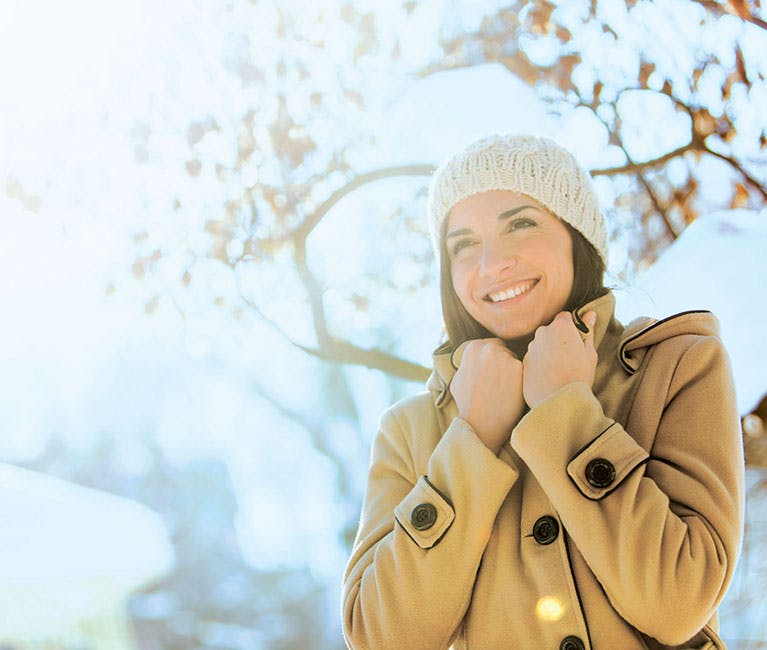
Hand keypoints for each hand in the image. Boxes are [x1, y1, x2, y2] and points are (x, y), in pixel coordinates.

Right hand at [450, 338, 525, 454]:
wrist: (480, 424)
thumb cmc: (468, 404)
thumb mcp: (457, 379)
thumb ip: (467, 364)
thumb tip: (471, 359)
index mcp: (473, 347)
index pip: (491, 346)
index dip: (494, 362)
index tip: (493, 376)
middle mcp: (488, 347)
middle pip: (505, 350)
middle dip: (504, 364)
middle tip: (500, 384)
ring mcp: (504, 356)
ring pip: (515, 360)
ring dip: (513, 372)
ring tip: (505, 391)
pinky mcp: (518, 367)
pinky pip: (525, 371)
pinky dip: (521, 381)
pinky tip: (513, 394)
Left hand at [522, 311, 597, 408]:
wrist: (558, 401)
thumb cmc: (578, 377)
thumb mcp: (589, 353)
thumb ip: (588, 331)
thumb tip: (590, 314)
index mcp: (561, 327)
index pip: (565, 317)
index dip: (572, 327)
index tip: (576, 340)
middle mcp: (542, 333)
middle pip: (551, 330)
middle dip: (559, 339)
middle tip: (570, 358)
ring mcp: (531, 348)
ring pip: (542, 344)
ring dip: (549, 351)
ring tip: (560, 370)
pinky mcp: (523, 362)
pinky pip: (534, 358)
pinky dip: (540, 363)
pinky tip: (549, 377)